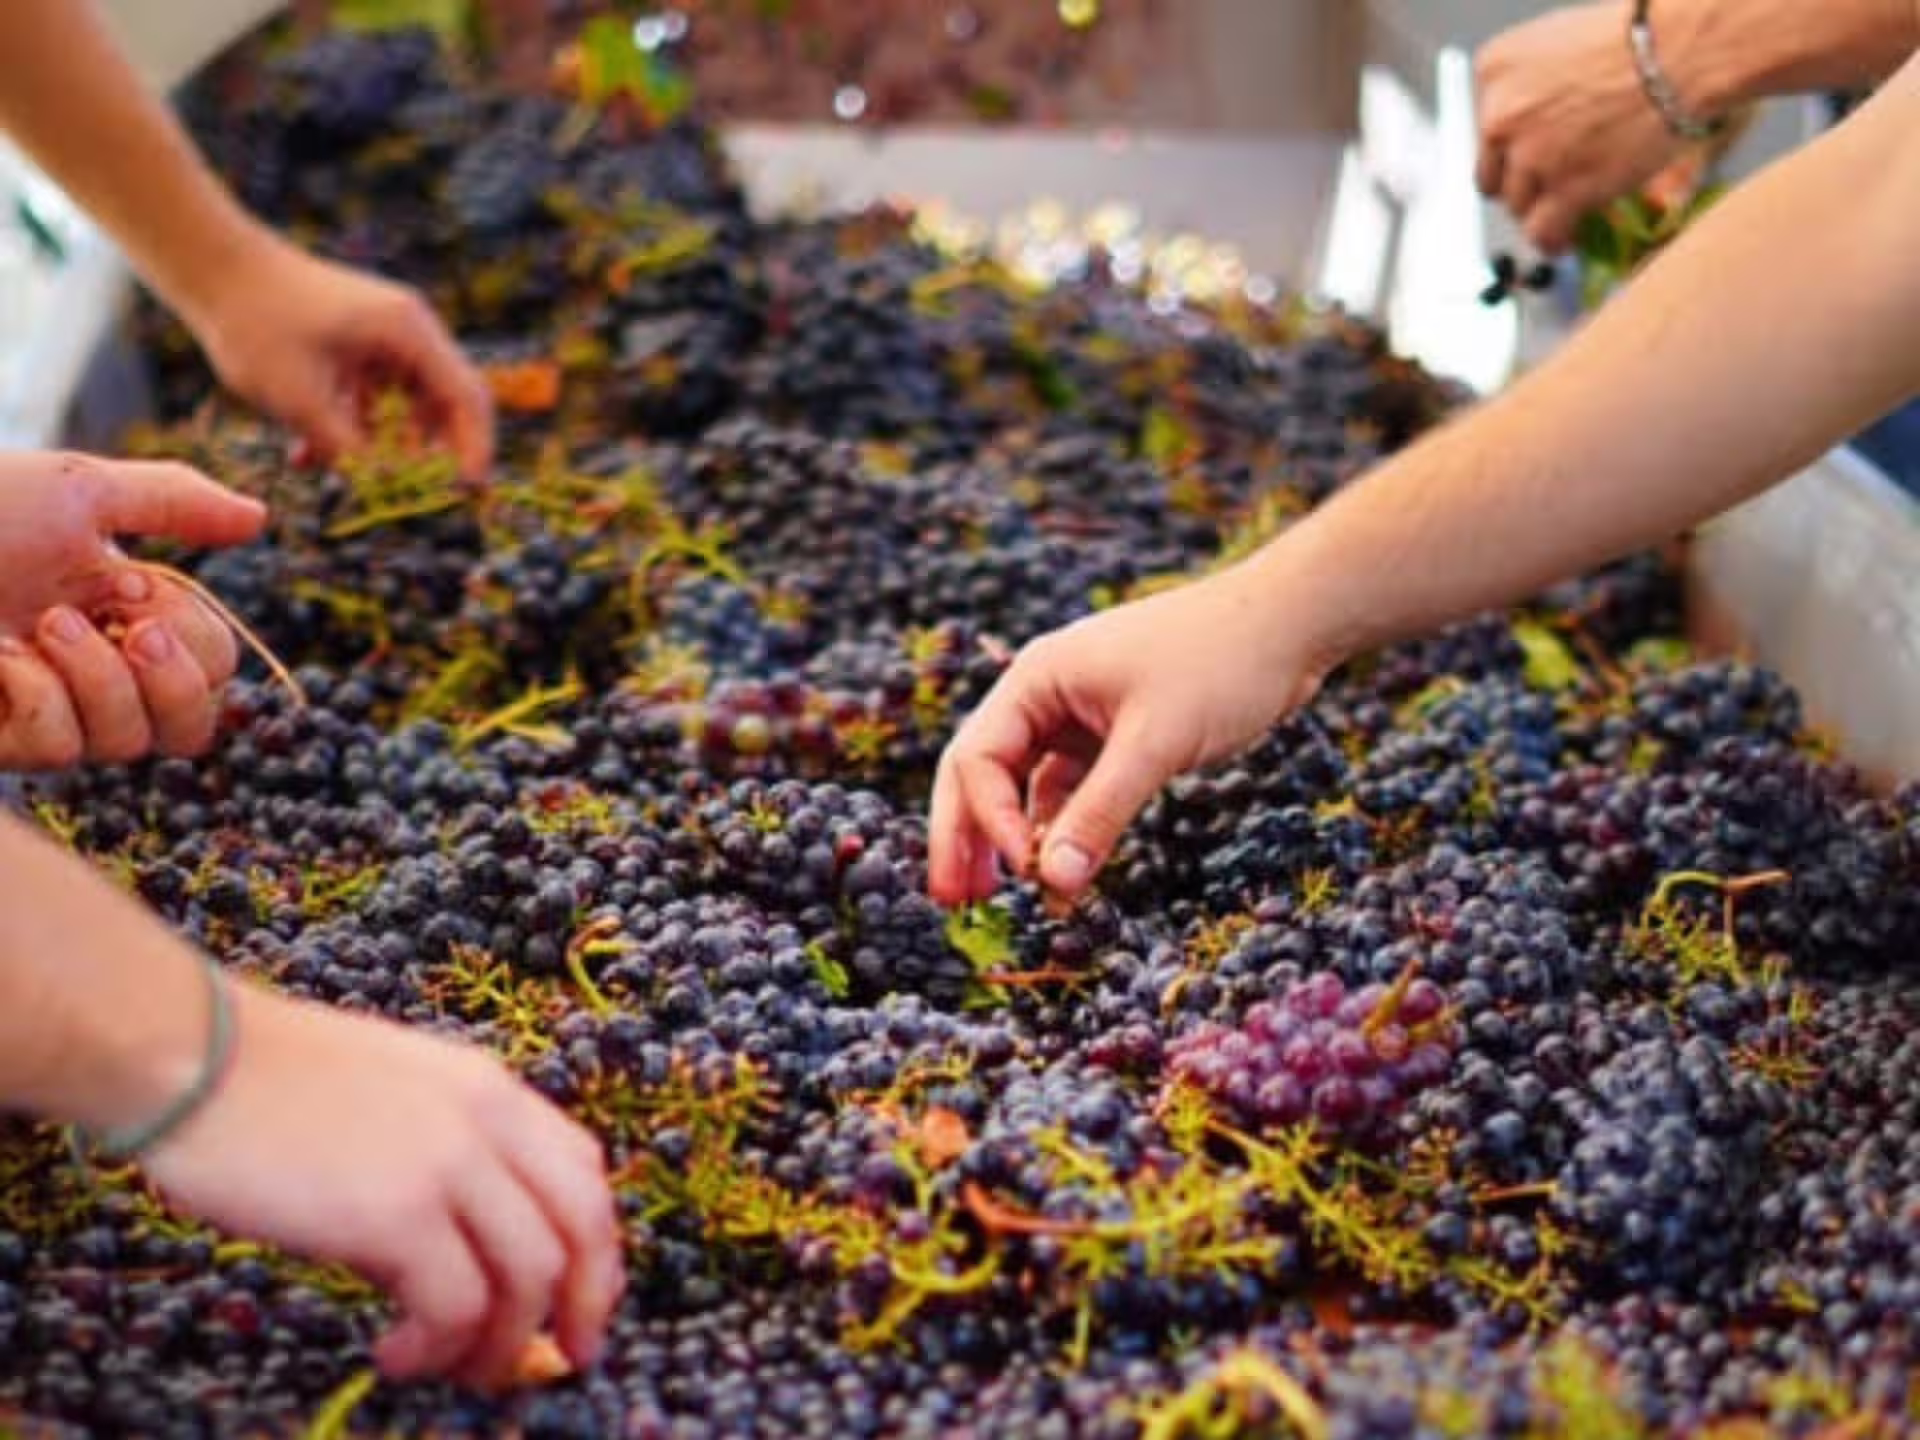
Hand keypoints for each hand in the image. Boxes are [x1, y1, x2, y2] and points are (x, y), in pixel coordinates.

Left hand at [0, 451, 265, 768]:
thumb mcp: (76, 490)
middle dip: (172, 677)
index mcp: (121, 619)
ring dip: (94, 676)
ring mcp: (44, 716)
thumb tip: (261, 519)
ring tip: (39, 624)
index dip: (197, 639)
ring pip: (126, 743)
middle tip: (126, 623)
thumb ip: (174, 502)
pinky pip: (56, 747)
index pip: (214, 668)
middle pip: (192, 729)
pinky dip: (31, 692)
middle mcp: (93, 678)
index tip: (140, 589)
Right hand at [143, 983, 624, 1391]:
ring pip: (531, 1278)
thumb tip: (463, 1266)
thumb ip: (448, 1160)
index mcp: (491, 1089)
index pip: (584, 1172)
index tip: (579, 1303)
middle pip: (582, 1227)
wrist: (194, 1058)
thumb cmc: (272, 1084)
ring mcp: (449, 1165)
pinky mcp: (396, 1213)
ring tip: (452, 1367)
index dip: (594, 1248)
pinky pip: (457, 1306)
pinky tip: (397, 1352)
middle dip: (583, 1306)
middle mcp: (488, 1121)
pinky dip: (439, 1347)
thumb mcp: (395, 1098)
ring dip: (500, 1343)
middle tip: (553, 1362)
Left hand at [191, 233, 494, 483]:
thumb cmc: (254, 321)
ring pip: (408, 404)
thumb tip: (384, 484)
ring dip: (384, 444)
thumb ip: (347, 447)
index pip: (467, 397)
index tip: (463, 493)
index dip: (474, 449)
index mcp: (408, 332)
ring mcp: (384, 335)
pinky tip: (308, 454)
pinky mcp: (358, 343)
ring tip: (343, 473)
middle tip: (409, 495)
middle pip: (446, 403)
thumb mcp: (299, 398)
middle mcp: (407, 331)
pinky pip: (374, 394)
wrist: (210, 265)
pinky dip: (353, 425)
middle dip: (431, 453)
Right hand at [928, 564, 1326, 906]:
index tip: (1021, 871)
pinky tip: (1060, 869)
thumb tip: (1053, 881)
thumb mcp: (1154, 742)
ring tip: (997, 897)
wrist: (1290, 625)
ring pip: (1026, 785)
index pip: (978, 759)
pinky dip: (1063, 827)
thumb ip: (1101, 813)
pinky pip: (1072, 788)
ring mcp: (1080, 714)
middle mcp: (1047, 695)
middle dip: (967, 835)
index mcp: (1037, 679)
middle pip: (983, 773)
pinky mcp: (1116, 734)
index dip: (987, 821)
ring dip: (1013, 838)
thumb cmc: (1219, 663)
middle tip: (952, 902)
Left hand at [1475, 3, 1706, 252]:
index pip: (1486, 127)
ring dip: (1542, 209)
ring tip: (1568, 207)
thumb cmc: (1641, 37)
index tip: (1532, 151)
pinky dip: (1553, 240)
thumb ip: (1535, 86)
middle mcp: (1500, 115)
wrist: (1686, 51)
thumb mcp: (1563, 43)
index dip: (1513, 144)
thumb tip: (1531, 126)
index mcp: (1496, 68)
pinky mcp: (1564, 190)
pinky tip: (1567, 238)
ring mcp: (1530, 156)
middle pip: (1494, 173)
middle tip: (1550, 183)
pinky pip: (1541, 233)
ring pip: (1518, 206)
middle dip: (1521, 181)